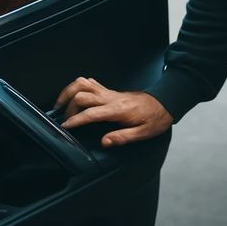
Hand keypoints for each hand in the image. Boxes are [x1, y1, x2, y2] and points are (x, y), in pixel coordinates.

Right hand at [54, 76, 172, 146]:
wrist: (165, 102)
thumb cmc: (155, 119)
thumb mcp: (143, 133)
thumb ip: (122, 137)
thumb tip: (104, 142)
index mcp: (117, 110)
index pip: (90, 113)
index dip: (75, 120)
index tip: (65, 127)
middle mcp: (111, 98)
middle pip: (82, 95)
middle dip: (68, 107)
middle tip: (64, 120)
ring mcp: (109, 92)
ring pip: (83, 84)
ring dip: (69, 92)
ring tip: (61, 104)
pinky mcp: (110, 90)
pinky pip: (90, 82)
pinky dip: (79, 87)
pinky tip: (75, 97)